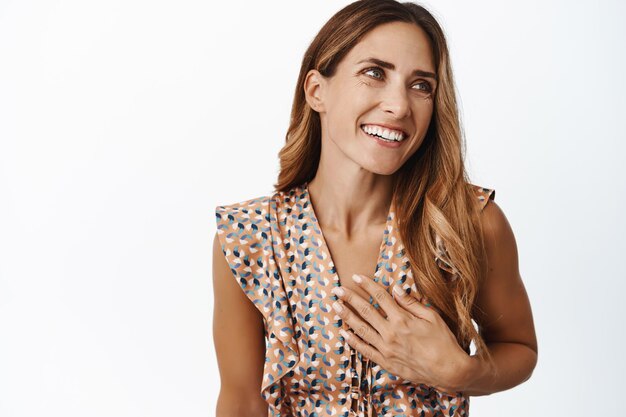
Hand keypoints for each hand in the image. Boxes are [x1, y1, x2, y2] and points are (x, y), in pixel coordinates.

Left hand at [331, 273, 469, 393]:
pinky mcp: (385, 362)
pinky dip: (353, 341)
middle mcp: (390, 333)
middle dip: (350, 299)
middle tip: (337, 290)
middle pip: (365, 311)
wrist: (448, 371)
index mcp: (402, 319)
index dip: (367, 285)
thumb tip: (396, 289)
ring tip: (335, 307)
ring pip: (361, 329)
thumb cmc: (443, 342)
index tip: (356, 277)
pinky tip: (344, 333)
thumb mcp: (432, 317)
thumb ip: (411, 303)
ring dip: (346, 317)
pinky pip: (365, 350)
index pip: (380, 297)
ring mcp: (386, 349)